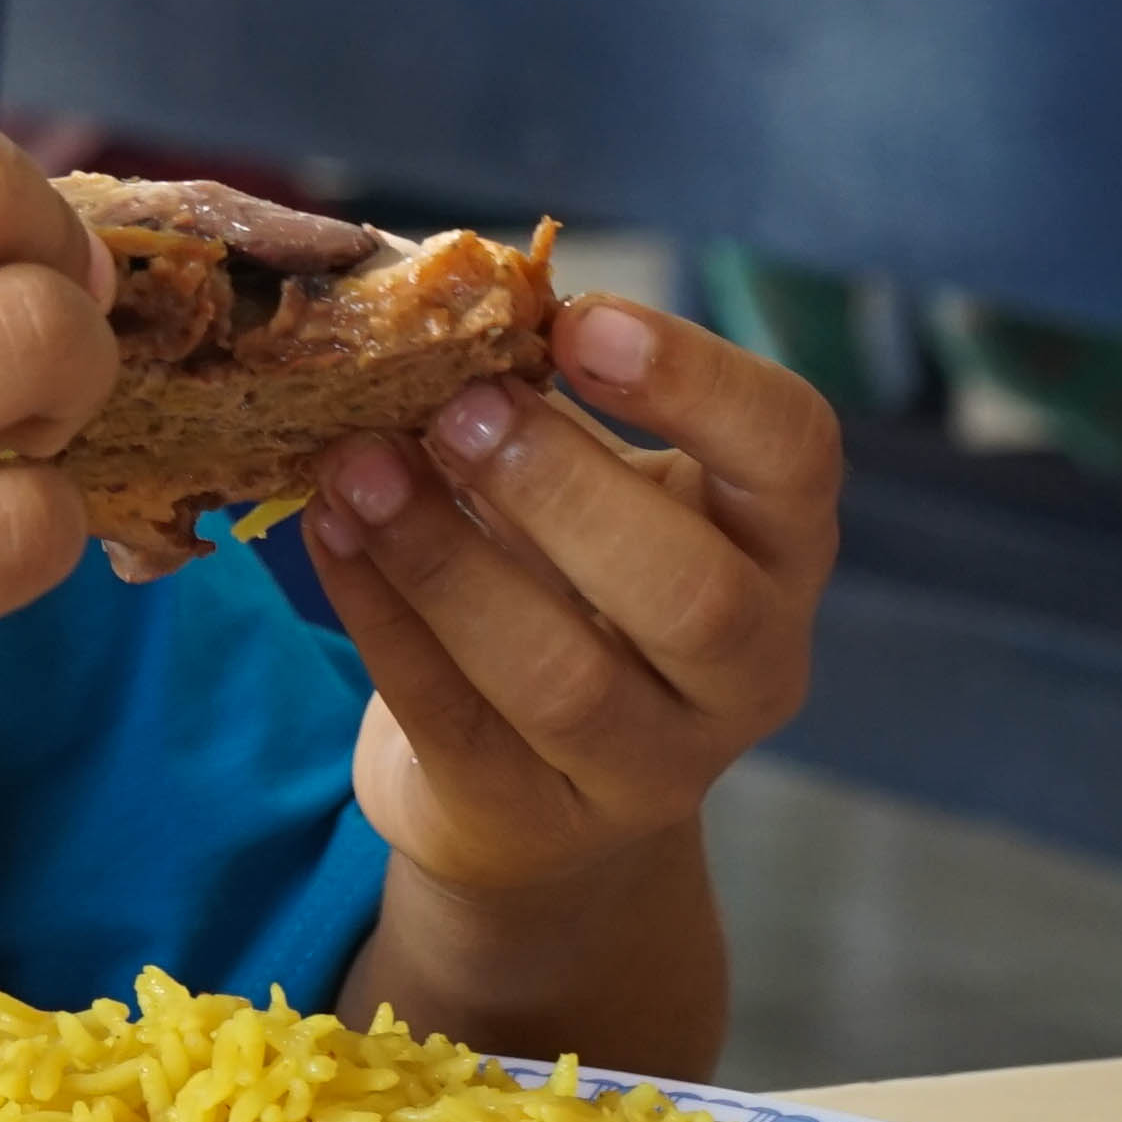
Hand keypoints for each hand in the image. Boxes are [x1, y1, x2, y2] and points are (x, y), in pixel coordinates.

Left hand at [308, 295, 834, 908]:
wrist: (528, 789)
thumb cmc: (568, 588)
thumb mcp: (592, 492)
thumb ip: (547, 408)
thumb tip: (446, 301)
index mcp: (779, 548)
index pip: (794, 455)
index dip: (699, 382)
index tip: (577, 319)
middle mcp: (751, 668)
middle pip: (695, 593)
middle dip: (564, 490)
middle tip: (456, 408)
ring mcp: (654, 766)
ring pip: (567, 680)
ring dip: (449, 560)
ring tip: (360, 466)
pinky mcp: (535, 820)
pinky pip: (452, 721)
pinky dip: (380, 617)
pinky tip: (327, 532)